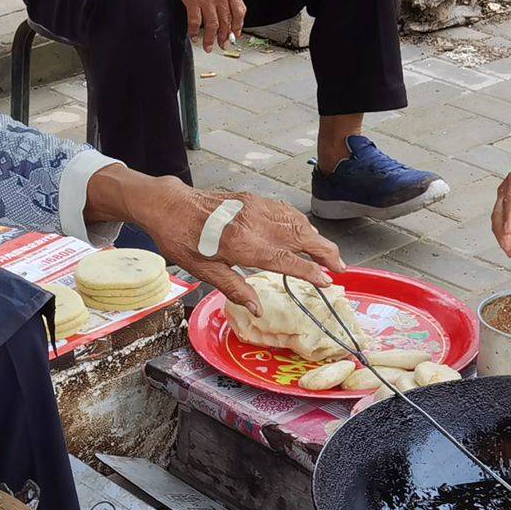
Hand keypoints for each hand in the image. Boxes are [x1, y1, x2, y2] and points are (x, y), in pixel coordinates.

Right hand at [142, 0, 246, 51]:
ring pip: (212, 24)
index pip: (239, 11)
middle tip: (223, 45)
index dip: (238, 26)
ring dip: (211, 38)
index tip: (235, 34)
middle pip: (226, 20)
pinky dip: (195, 31)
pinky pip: (195, 20)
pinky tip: (194, 36)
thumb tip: (236, 1)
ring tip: (208, 46)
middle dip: (225, 36)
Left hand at [145, 186, 343, 312]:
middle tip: (341, 267)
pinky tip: (305, 231)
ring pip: (297, 222)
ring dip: (316, 237)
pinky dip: (301, 222)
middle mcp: (255, 224)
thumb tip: (258, 309)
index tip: (328, 281)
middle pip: (301, 238)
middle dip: (326, 252)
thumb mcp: (205, 271)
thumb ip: (235, 288)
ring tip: (329, 253)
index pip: (287, 260)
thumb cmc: (182, 240)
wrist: (169, 206)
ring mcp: (256, 208)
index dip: (311, 271)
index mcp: (245, 245)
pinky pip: (285, 210)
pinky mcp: (252, 200)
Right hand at [492, 161, 510, 257]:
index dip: (509, 216)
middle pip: (499, 213)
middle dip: (502, 233)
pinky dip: (509, 235)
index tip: (509, 231)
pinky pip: (505, 223)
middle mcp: (507, 188)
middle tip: (510, 249)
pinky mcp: (509, 208)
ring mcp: (505, 198)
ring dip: (504, 237)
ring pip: (499, 220)